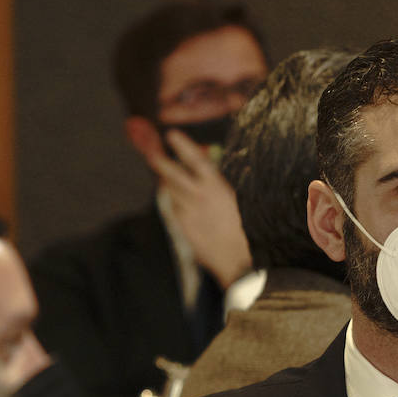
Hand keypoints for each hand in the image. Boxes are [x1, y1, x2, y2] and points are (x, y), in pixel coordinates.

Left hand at [151, 130, 252, 288]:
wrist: (240, 261)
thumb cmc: (247, 231)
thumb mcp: (239, 201)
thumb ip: (220, 186)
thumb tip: (208, 173)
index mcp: (217, 187)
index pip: (196, 160)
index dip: (182, 145)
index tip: (171, 135)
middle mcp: (199, 198)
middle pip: (173, 174)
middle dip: (160, 161)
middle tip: (151, 152)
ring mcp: (189, 213)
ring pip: (171, 192)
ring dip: (167, 182)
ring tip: (166, 175)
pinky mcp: (184, 228)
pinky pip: (175, 210)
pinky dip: (175, 203)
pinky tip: (180, 203)